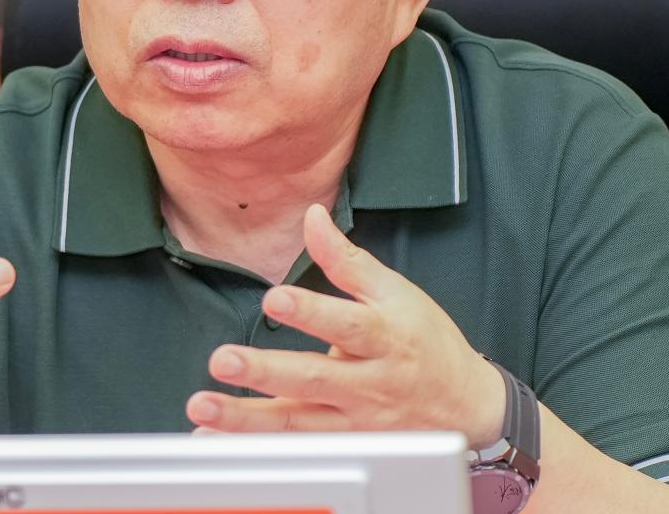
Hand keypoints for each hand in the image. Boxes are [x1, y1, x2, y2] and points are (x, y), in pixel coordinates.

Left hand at [186, 204, 504, 443]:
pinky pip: (295, 451)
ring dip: (246, 419)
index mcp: (384, 336)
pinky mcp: (345, 447)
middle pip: (315, 379)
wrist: (465, 405)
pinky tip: (216, 441)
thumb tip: (312, 218)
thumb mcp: (395, 291)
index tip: (276, 297)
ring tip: (204, 406)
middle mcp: (369, 383)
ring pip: (298, 424)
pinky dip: (254, 449)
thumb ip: (347, 259)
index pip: (347, 323)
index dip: (312, 311)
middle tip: (224, 360)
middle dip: (266, 372)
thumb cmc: (425, 341)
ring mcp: (356, 422)